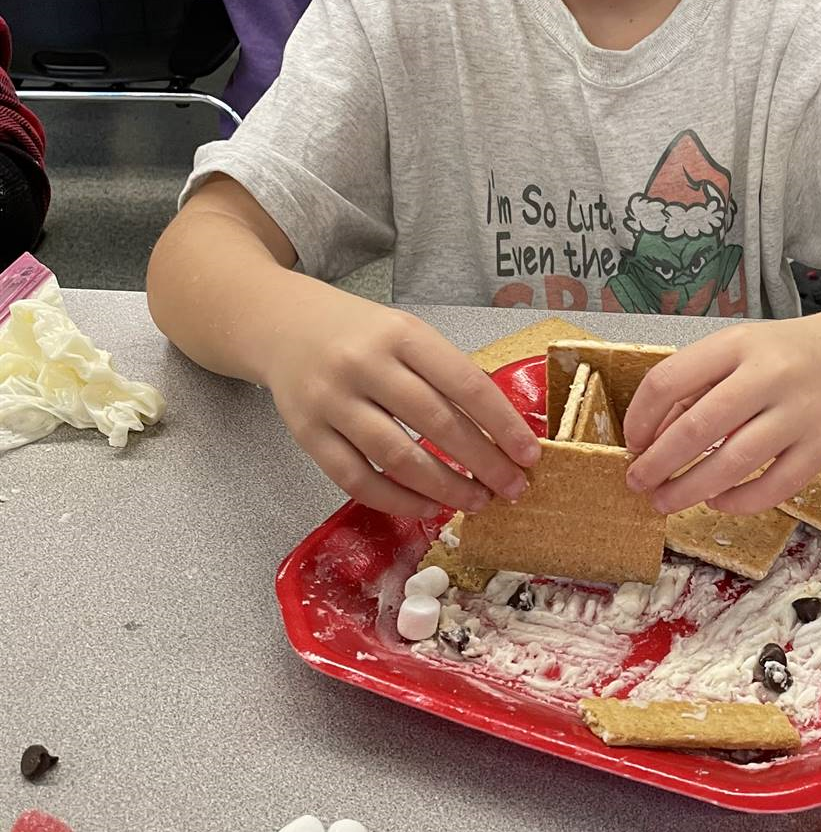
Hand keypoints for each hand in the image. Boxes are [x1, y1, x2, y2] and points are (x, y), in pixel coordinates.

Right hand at [260, 289, 540, 518]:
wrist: (280, 324)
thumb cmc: (359, 333)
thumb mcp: (405, 332)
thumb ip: (445, 372)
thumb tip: (501, 430)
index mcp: (401, 334)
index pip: (465, 383)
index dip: (502, 424)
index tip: (529, 454)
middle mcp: (364, 365)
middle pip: (436, 423)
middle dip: (483, 462)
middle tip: (512, 488)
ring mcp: (331, 401)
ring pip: (397, 457)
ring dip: (445, 487)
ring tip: (477, 501)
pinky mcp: (307, 434)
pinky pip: (357, 480)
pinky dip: (397, 500)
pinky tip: (427, 507)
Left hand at [623, 317, 820, 515]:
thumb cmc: (787, 356)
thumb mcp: (739, 350)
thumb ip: (696, 385)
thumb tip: (650, 439)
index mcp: (738, 343)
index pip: (669, 380)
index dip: (640, 418)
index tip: (632, 442)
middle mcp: (770, 374)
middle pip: (698, 428)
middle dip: (658, 463)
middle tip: (637, 483)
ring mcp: (801, 412)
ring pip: (734, 463)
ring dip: (690, 490)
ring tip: (665, 502)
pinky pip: (774, 486)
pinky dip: (739, 502)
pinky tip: (717, 502)